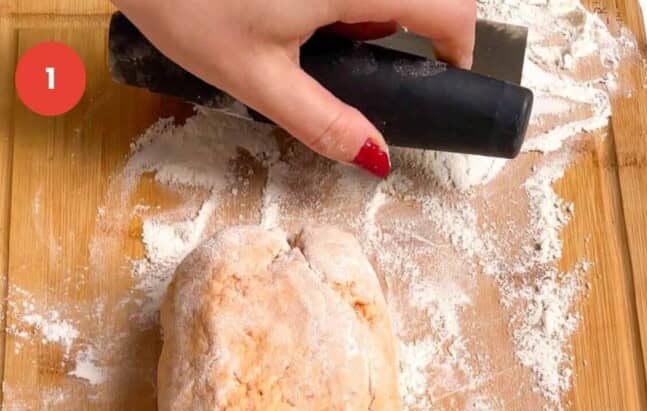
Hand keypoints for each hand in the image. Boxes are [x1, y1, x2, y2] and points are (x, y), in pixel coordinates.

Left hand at [114, 0, 476, 174]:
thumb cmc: (187, 4)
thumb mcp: (257, 80)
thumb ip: (323, 121)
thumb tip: (375, 158)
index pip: (450, 8)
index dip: (459, 48)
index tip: (445, 76)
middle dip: (402, 29)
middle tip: (353, 61)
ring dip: (366, 10)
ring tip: (302, 29)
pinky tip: (291, 8)